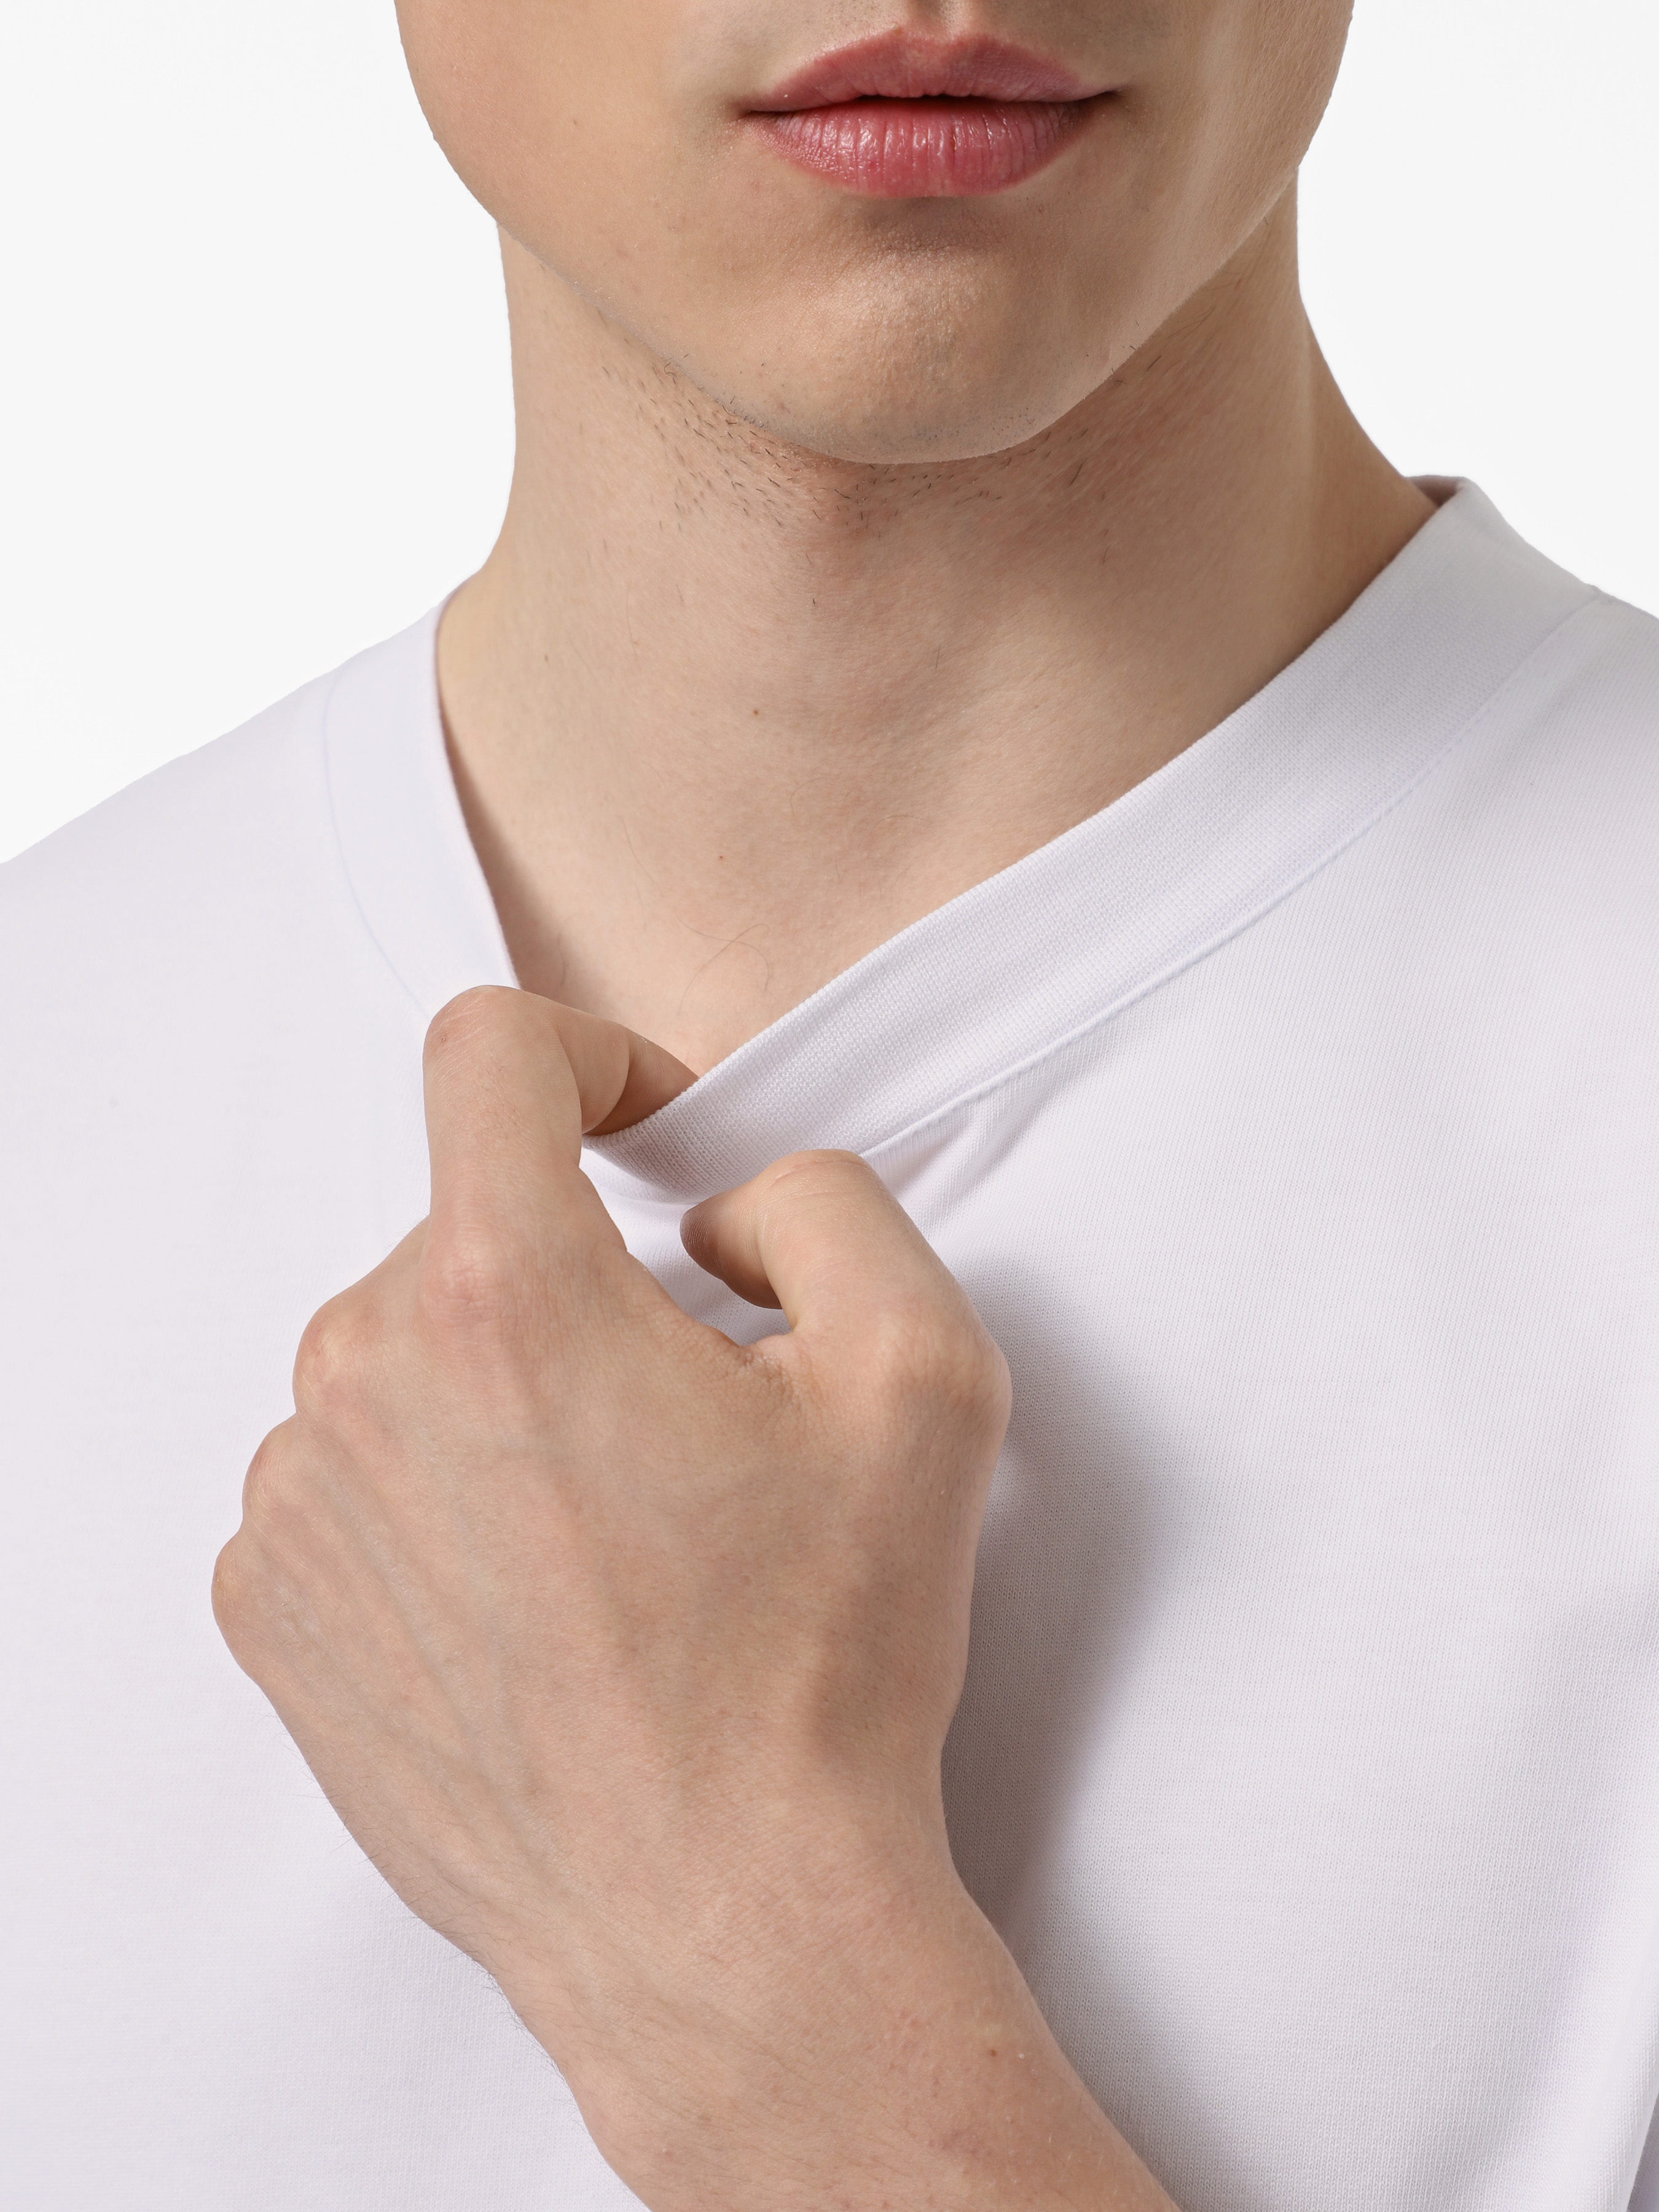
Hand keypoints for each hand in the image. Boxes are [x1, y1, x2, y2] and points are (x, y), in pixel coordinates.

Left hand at [213, 986, 1172, 2211]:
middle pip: (465, 1223)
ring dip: (506, 1390)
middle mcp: (363, 1378)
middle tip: (688, 1414)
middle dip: (580, 1274)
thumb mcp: (923, 1378)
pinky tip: (536, 1598)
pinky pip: (350, 1472)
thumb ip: (826, 1202)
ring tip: (615, 1531)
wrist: (724, 1926)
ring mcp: (300, 1501)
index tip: (644, 1135)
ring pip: (405, 1350)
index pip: (485, 1050)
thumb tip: (713, 1210)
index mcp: (508, 1294)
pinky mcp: (275, 1610)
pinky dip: (437, 1493)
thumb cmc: (818, 1670)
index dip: (586, 1054)